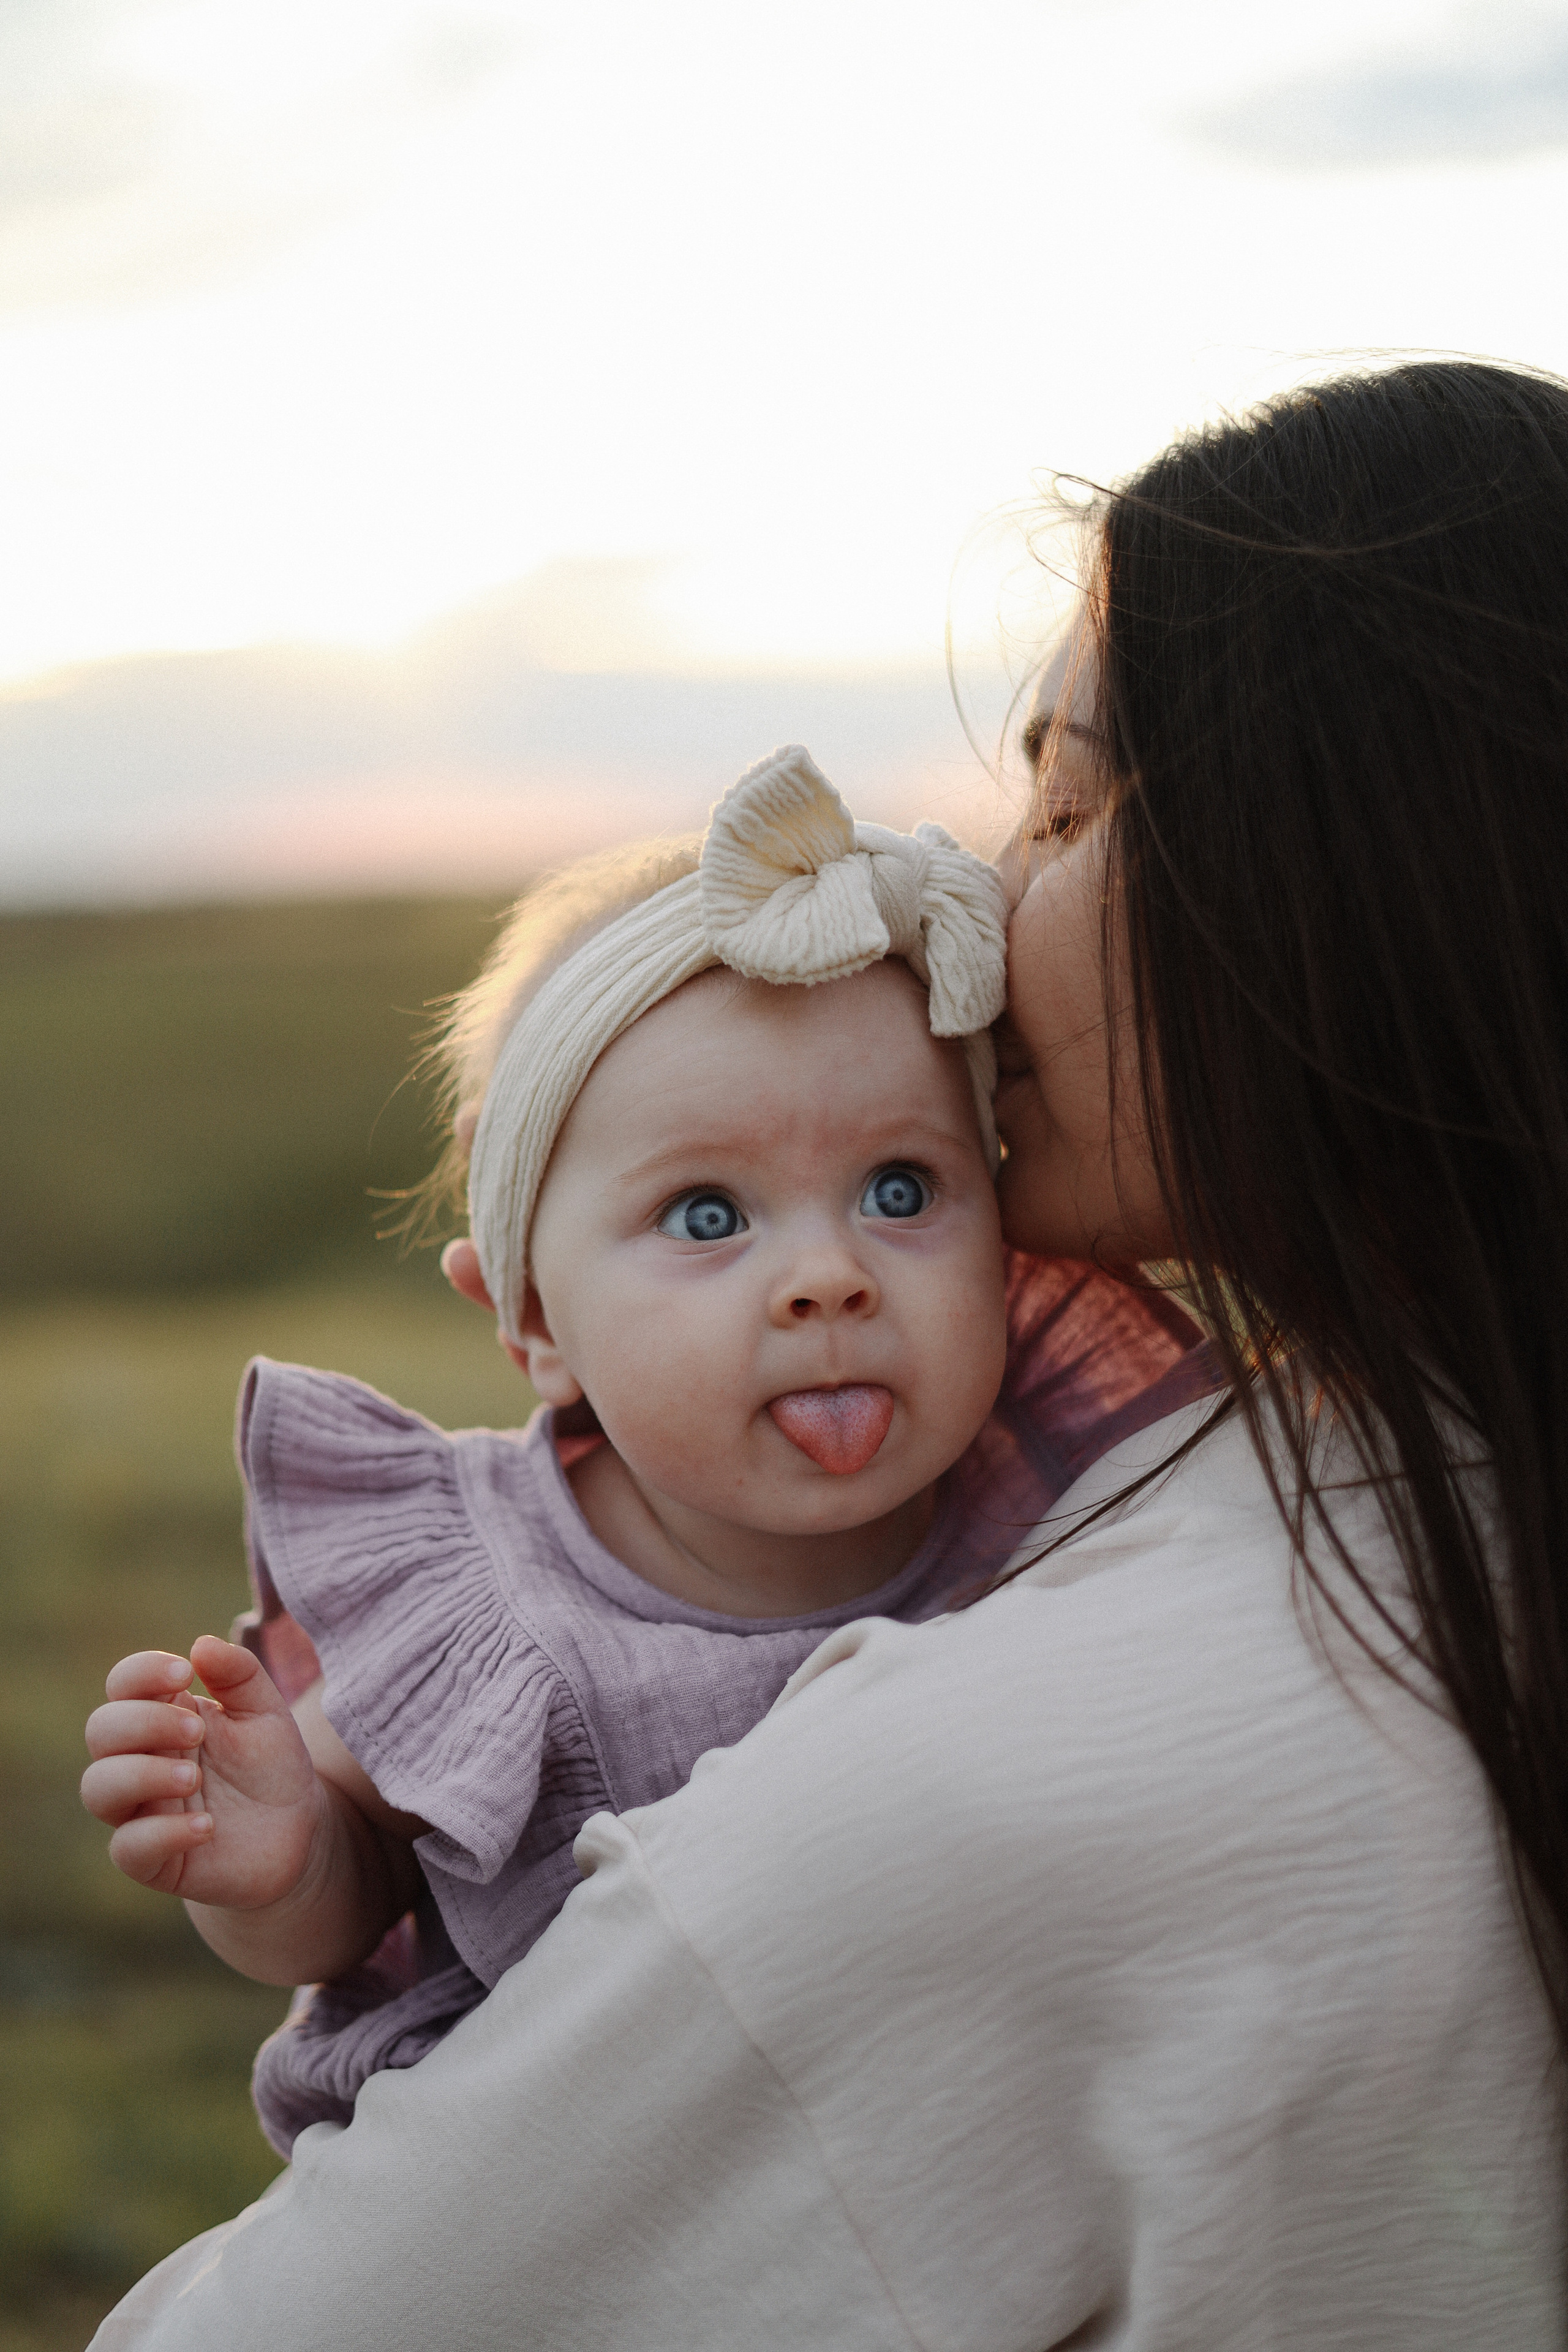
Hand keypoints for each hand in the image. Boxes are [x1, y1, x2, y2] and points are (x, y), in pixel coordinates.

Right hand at [82, 1636, 325, 1907]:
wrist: (298, 1833)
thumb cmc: (271, 1766)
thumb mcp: (266, 1713)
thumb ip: (240, 1675)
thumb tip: (200, 1644)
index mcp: (164, 1716)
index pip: (123, 1684)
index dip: (141, 1673)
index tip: (183, 1673)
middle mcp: (142, 1759)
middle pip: (101, 1730)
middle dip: (144, 1722)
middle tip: (198, 1730)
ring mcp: (142, 1810)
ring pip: (98, 1788)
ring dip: (141, 1775)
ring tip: (194, 1777)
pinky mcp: (154, 1860)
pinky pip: (128, 1848)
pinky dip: (161, 1833)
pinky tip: (206, 1826)